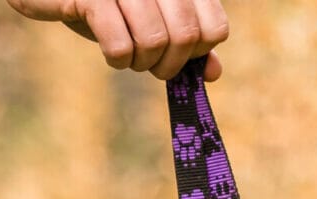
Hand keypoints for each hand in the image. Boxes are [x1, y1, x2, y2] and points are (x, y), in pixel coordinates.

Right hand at [8, 0, 228, 80]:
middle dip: (168, 65)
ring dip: (141, 62)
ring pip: (155, 42)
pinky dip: (118, 59)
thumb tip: (213, 73)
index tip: (177, 55)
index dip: (199, 53)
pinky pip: (120, 45)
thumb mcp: (147, 19)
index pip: (214, 27)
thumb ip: (183, 40)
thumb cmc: (101, 3)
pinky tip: (110, 52)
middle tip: (148, 63)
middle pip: (186, 37)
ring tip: (127, 55)